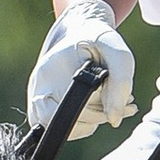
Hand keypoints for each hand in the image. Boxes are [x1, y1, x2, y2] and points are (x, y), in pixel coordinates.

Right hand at [26, 0, 135, 137]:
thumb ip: (120, 82)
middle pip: (60, 126)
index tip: (109, 103)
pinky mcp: (48, 106)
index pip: (54, 115)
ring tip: (113, 102)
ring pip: (65, 129)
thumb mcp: (117, 51)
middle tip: (120, 103)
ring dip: (93, 121)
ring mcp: (40, 99)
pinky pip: (67, 126)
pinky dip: (88, 121)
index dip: (84, 117)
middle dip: (95, 118)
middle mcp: (38, 88)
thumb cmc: (98, 39)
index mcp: (48, 73)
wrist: (80, 30)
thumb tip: (114, 119)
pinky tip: (103, 106)